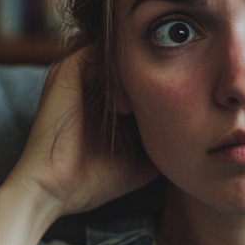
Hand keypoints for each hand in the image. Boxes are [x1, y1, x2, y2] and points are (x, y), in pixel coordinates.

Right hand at [4, 47, 157, 216]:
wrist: (53, 190)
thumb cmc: (92, 181)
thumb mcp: (138, 162)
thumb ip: (158, 143)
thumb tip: (191, 142)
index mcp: (97, 97)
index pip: (134, 73)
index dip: (157, 85)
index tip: (172, 110)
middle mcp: (84, 80)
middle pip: (127, 59)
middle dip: (151, 75)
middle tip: (167, 101)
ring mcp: (74, 73)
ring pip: (116, 54)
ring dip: (135, 75)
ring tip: (143, 107)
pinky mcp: (67, 72)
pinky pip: (101, 54)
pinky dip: (119, 76)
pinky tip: (125, 108)